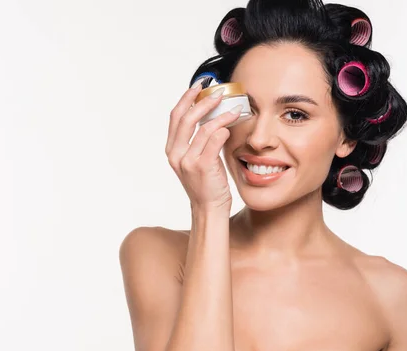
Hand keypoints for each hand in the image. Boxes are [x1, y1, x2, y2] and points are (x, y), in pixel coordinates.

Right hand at [165, 85, 242, 212]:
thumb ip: (199, 140)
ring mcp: (188, 161)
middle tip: (218, 92)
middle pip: (186, 117)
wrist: (209, 208)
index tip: (199, 86)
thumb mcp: (196, 160)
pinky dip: (224, 128)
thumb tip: (212, 115)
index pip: (175, 117)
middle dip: (203, 101)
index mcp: (172, 150)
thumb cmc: (206, 184)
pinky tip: (231, 126)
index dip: (186, 98)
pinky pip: (214, 139)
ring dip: (220, 114)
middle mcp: (176, 154)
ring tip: (234, 109)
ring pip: (203, 127)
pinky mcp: (202, 166)